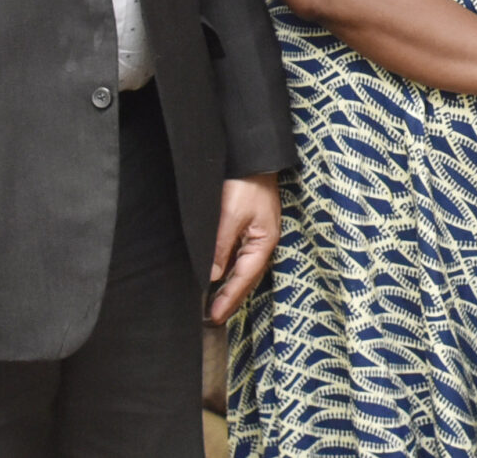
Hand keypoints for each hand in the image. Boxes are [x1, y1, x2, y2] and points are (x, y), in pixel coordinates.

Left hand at [209, 173, 280, 322]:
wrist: (252, 158)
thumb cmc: (246, 184)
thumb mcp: (230, 215)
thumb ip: (221, 246)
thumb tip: (213, 275)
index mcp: (263, 242)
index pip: (244, 278)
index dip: (229, 299)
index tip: (215, 316)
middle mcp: (261, 243)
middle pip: (246, 278)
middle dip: (231, 298)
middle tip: (213, 318)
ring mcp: (256, 236)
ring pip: (242, 269)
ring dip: (229, 287)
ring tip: (214, 305)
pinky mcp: (248, 229)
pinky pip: (238, 257)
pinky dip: (229, 271)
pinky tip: (218, 277)